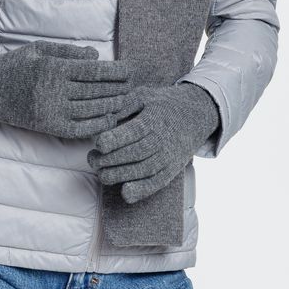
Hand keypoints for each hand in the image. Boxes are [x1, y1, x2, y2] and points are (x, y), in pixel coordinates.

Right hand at [0, 41, 139, 139]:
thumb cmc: (17, 65)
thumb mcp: (41, 49)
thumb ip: (69, 52)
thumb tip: (97, 56)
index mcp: (54, 68)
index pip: (94, 71)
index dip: (116, 71)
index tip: (131, 70)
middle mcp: (54, 91)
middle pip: (97, 91)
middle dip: (119, 89)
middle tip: (136, 87)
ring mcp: (52, 111)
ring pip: (92, 111)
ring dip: (113, 107)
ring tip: (128, 102)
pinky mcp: (49, 127)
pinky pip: (80, 128)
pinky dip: (98, 125)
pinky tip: (110, 119)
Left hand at [86, 82, 219, 202]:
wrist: (196, 115)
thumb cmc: (162, 104)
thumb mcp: (144, 95)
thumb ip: (124, 105)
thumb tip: (105, 120)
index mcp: (154, 119)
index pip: (133, 132)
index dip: (115, 139)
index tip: (99, 143)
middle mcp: (162, 140)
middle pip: (134, 154)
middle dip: (109, 160)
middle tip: (92, 159)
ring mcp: (168, 157)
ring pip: (142, 171)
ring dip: (118, 175)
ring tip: (100, 172)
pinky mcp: (171, 170)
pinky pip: (156, 184)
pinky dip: (141, 191)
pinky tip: (125, 193)